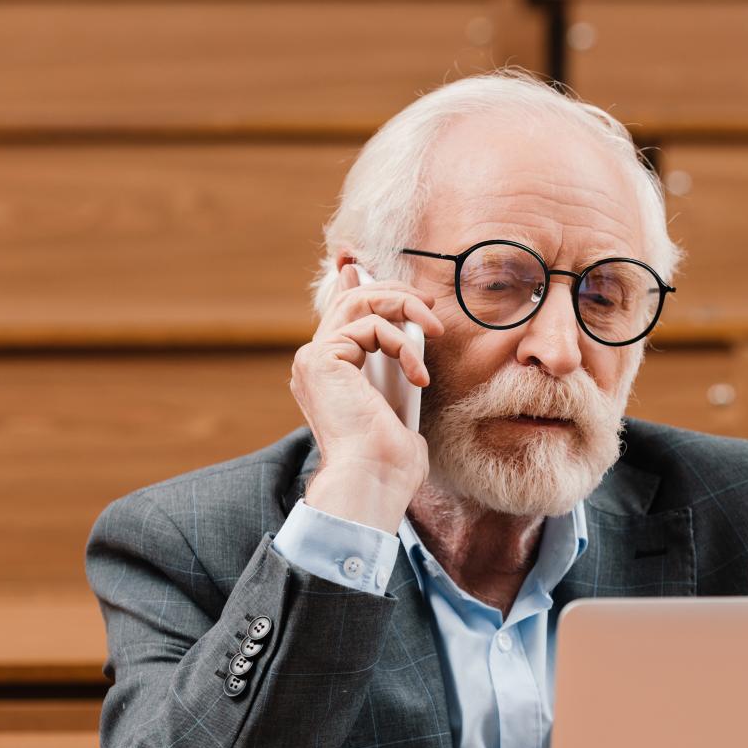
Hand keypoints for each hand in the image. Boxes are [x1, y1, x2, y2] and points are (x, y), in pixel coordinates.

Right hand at [288, 263, 446, 532]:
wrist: (374, 480)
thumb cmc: (390, 462)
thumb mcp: (399, 409)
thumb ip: (396, 379)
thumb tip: (408, 367)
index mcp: (328, 375)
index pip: (340, 314)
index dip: (354, 283)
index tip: (367, 267)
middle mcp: (314, 363)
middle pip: (351, 299)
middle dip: (393, 292)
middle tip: (429, 307)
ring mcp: (314, 359)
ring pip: (358, 301)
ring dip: (403, 306)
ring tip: (433, 328)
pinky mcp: (323, 358)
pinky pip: (369, 326)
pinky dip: (402, 344)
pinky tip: (418, 375)